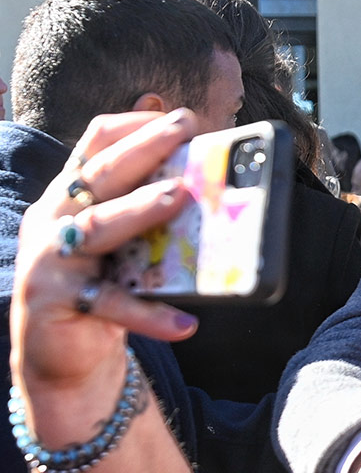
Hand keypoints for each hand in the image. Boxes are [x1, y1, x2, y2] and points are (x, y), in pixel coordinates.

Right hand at [10, 110, 201, 472]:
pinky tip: (184, 322)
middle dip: (143, 148)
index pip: (94, 145)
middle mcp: (53, 220)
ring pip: (98, 226)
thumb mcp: (122, 240)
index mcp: (70, 197)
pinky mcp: (57, 303)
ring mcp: (49, 260)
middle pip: (99, 175)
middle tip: (184, 129)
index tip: (174, 115)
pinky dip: (149, 313)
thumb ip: (144, 205)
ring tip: (180, 196)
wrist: (62, 357)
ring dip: (140, 208)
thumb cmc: (101, 286)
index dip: (132, 126)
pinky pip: (111, 304)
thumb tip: (197, 173)